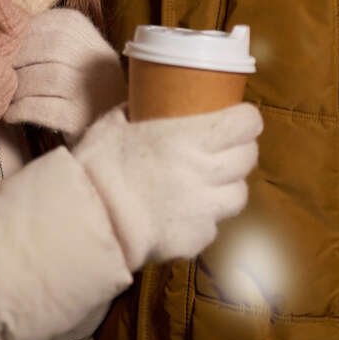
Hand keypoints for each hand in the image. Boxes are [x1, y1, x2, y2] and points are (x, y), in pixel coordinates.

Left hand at [3, 8, 126, 141]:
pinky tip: (11, 114)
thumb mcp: (73, 59)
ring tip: (6, 96)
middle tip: (3, 73)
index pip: (55, 22)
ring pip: (46, 77)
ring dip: (18, 87)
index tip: (9, 48)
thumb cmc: (78, 92)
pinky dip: (21, 110)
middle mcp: (99, 61)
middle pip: (51, 47)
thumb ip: (47, 41)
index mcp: (93, 39)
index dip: (25, 34)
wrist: (106, 134)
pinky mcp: (81, 119)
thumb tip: (4, 33)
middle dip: (20, 59)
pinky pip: (43, 108)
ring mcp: (94, 91)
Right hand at [73, 102, 263, 270]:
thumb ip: (138, 110)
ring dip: (229, 185)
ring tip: (211, 183)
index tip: (240, 118)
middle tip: (226, 147)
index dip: (246, 119)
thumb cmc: (99, 165)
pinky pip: (214, 225)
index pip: (245, 124)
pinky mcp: (197, 239)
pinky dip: (205, 218)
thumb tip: (145, 100)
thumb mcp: (115, 123)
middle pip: (248, 157)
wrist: (90, 220)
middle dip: (241, 149)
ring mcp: (205, 209)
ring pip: (239, 194)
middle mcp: (205, 171)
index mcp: (188, 138)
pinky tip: (185, 214)